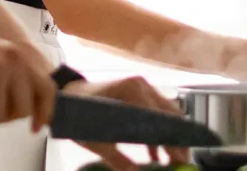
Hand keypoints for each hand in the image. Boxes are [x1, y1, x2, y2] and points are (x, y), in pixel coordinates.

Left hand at [63, 76, 190, 170]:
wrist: (65, 97)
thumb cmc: (77, 114)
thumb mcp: (96, 141)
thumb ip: (118, 160)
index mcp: (131, 92)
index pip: (162, 119)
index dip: (172, 142)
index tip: (179, 160)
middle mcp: (141, 85)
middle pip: (170, 115)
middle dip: (177, 140)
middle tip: (181, 162)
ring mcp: (141, 86)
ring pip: (167, 113)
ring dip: (171, 136)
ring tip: (173, 160)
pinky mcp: (138, 92)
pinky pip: (157, 111)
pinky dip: (159, 131)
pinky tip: (157, 154)